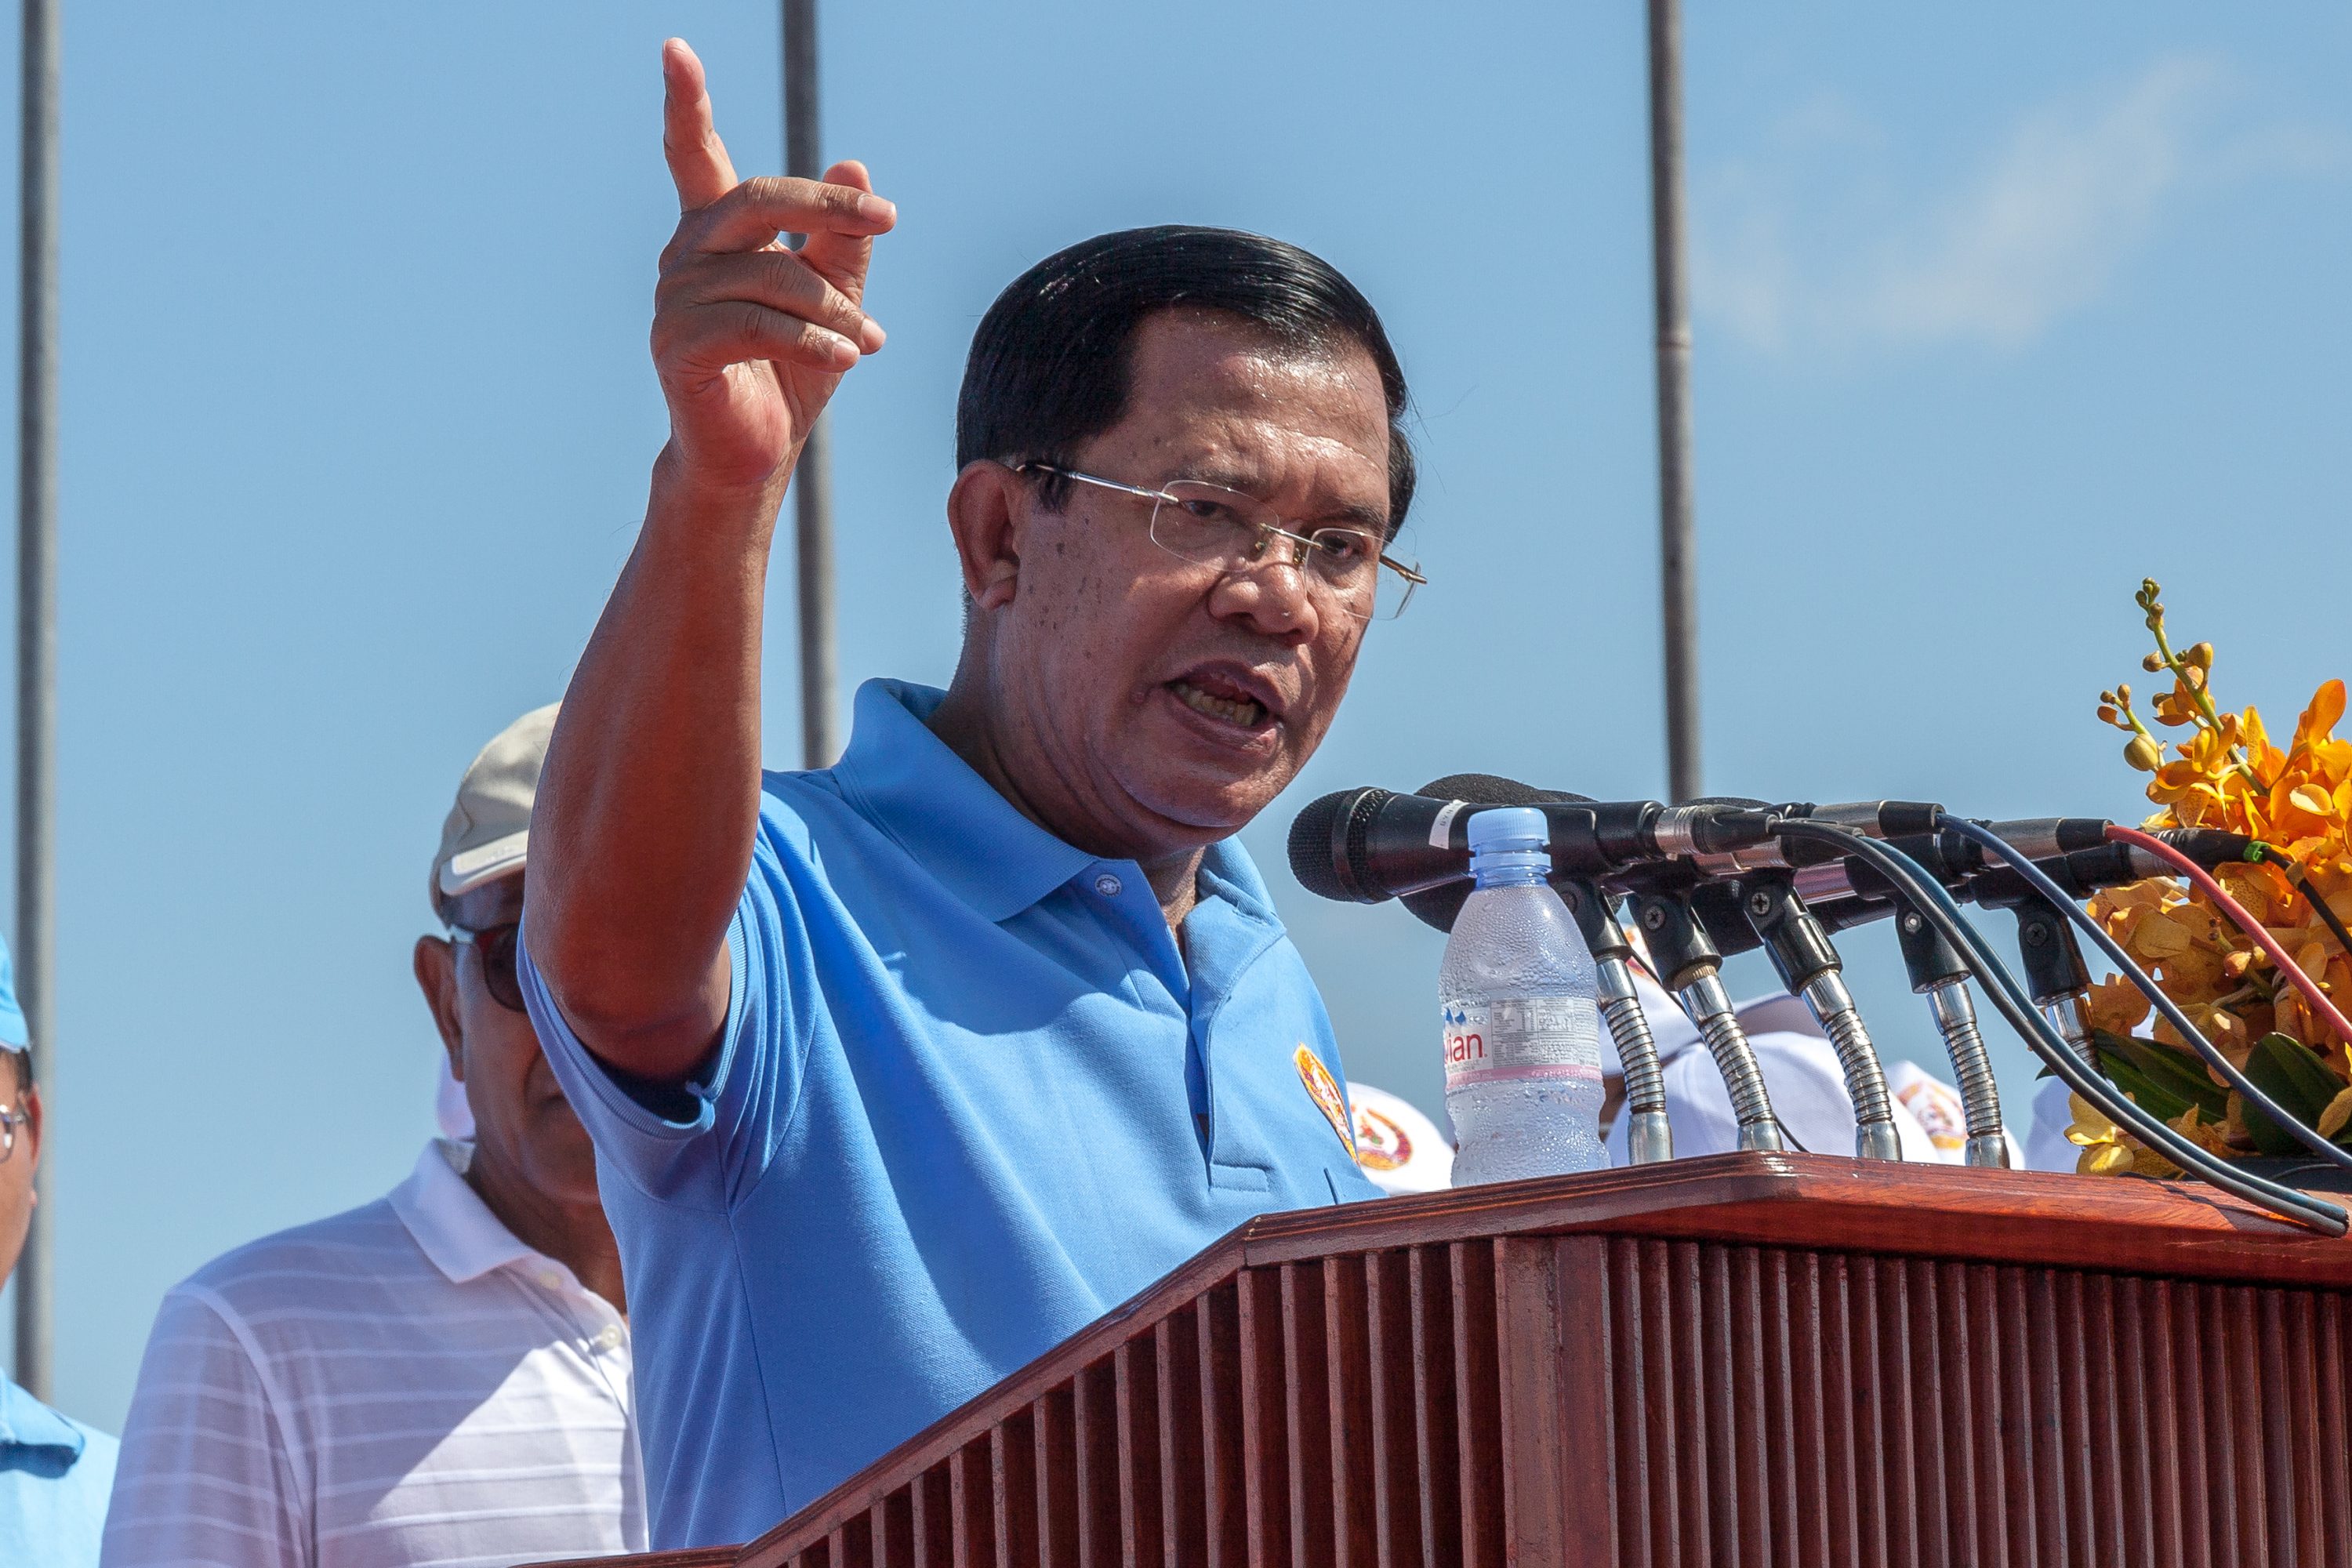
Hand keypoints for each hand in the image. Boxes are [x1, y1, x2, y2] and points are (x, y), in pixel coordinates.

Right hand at [650, 38, 895, 500]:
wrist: (754, 454)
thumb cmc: (789, 372)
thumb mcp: (831, 298)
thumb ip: (840, 239)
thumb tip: (857, 164)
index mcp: (713, 234)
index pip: (694, 155)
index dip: (686, 102)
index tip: (675, 47)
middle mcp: (684, 255)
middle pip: (758, 199)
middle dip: (829, 205)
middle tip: (888, 218)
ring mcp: (674, 301)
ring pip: (773, 272)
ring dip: (833, 308)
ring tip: (866, 341)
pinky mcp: (679, 348)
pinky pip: (760, 324)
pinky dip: (814, 341)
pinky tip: (846, 359)